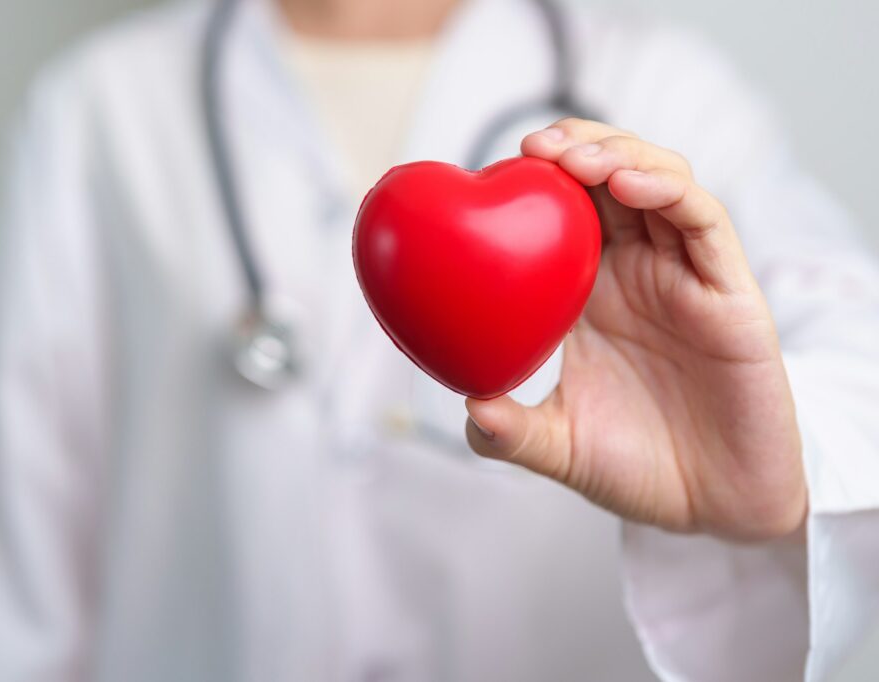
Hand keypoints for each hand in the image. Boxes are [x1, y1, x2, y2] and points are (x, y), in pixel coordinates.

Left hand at [465, 118, 805, 540]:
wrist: (717, 508)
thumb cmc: (638, 469)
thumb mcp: (559, 448)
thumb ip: (511, 432)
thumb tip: (469, 405)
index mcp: (589, 295)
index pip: (562, 214)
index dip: (534, 182)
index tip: (491, 171)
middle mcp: (636, 274)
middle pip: (610, 179)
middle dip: (574, 147)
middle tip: (532, 147)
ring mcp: (684, 276)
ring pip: (659, 182)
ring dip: (619, 155)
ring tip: (575, 158)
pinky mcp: (730, 291)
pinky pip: (704, 222)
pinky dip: (668, 191)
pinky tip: (629, 185)